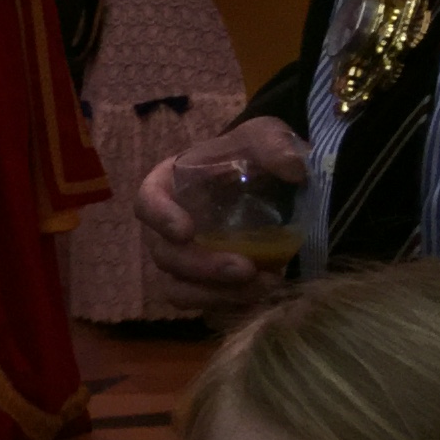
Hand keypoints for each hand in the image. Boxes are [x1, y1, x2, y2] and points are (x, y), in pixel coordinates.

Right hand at [136, 115, 310, 307]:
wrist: (266, 183)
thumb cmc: (250, 156)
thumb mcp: (264, 136)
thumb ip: (273, 145)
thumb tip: (293, 170)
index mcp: (167, 187)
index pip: (147, 203)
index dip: (160, 219)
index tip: (186, 231)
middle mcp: (166, 228)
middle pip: (165, 255)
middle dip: (201, 267)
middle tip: (245, 268)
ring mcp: (183, 259)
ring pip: (178, 288)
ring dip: (214, 294)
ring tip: (263, 286)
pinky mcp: (204, 282)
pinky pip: (203, 302)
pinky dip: (229, 304)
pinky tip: (263, 293)